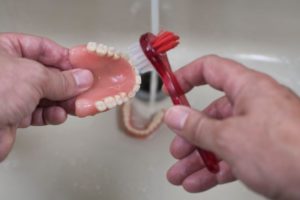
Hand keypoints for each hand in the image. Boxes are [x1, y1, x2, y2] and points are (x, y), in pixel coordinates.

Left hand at [0, 33, 93, 161]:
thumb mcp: (33, 78)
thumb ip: (62, 79)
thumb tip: (82, 78)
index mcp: (5, 50)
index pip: (43, 48)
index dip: (66, 58)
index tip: (84, 67)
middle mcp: (8, 71)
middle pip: (47, 74)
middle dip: (68, 84)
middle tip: (85, 89)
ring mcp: (10, 94)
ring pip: (46, 95)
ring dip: (63, 101)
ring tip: (75, 105)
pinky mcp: (13, 115)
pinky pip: (40, 112)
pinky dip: (52, 115)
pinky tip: (58, 116)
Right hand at [164, 55, 299, 199]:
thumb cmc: (289, 151)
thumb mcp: (230, 137)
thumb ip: (197, 126)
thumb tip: (175, 115)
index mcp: (248, 88)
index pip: (211, 69)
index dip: (187, 76)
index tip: (171, 88)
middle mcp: (254, 106)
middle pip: (212, 114)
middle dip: (190, 135)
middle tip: (177, 149)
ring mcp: (260, 131)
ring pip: (220, 140)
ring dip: (198, 159)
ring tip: (181, 174)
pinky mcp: (265, 153)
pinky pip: (232, 157)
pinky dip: (214, 169)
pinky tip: (199, 181)